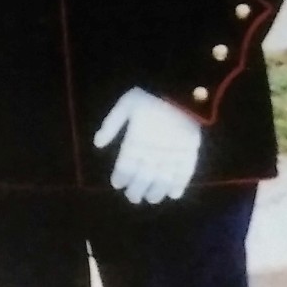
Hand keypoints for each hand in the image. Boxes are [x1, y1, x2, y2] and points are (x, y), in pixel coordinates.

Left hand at [93, 87, 202, 204]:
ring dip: (156, 192)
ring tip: (151, 199)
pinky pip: (185, 174)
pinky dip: (180, 185)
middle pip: (142, 178)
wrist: (181, 88)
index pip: (125, 168)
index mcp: (135, 142)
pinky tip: (174, 194)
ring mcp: (172, 154)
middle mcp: (152, 152)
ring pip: (162, 180)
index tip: (118, 184)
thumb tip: (97, 144)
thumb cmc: (151, 94)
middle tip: (133, 198)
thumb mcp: (126, 104)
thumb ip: (111, 125)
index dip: (121, 179)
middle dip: (136, 190)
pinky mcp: (190, 152)